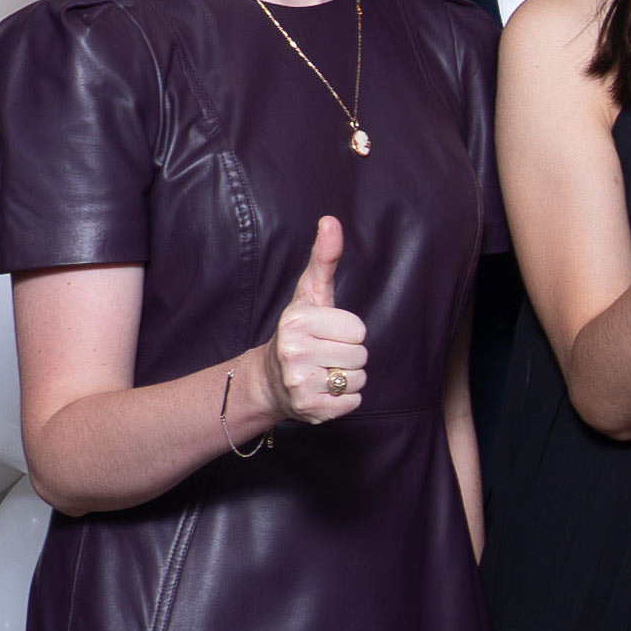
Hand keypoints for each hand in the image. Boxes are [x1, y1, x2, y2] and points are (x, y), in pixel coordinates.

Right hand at [262, 215, 367, 423]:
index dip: (348, 332)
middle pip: (361, 354)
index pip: (358, 329)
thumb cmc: (299, 332)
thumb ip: (324, 259)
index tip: (325, 334)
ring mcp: (299, 383)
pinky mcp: (310, 410)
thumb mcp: (310, 294)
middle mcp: (293, 352)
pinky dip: (345, 400)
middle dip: (349, 355)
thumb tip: (330, 220)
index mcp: (296, 322)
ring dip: (348, 378)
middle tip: (324, 355)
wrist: (269, 381)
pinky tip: (323, 391)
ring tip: (323, 372)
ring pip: (359, 378)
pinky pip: (354, 403)